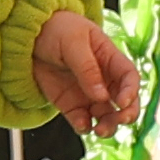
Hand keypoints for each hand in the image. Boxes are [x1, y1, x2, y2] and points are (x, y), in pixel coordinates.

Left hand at [32, 10, 145, 138]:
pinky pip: (82, 121)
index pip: (129, 77)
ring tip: (100, 130)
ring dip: (108, 126)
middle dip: (126, 114)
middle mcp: (103, 80)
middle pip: (124, 102)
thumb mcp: (73, 41)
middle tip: (121, 120)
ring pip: (106, 116)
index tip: (123, 102)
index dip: (131, 91)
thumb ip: (87, 68)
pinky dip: (84, 127)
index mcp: (110, 59)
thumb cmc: (57, 29)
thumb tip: (102, 96)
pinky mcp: (71, 106)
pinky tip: (81, 125)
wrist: (28, 37)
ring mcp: (88, 95)